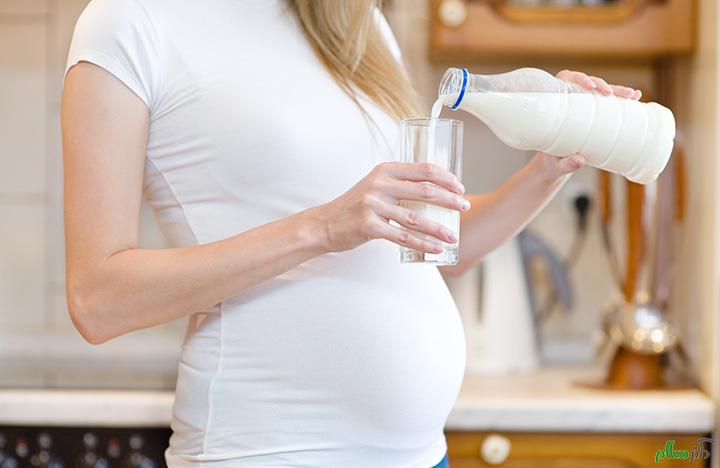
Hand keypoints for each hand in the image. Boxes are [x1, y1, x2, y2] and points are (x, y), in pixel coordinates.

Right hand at [308, 162, 469, 254]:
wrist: (325, 224)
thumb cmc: (355, 206)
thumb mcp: (375, 186)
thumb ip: (399, 184)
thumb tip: (434, 190)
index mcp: (385, 170)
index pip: (423, 169)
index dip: (446, 178)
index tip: (460, 188)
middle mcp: (380, 184)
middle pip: (425, 191)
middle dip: (450, 200)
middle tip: (464, 208)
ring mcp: (373, 205)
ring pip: (416, 217)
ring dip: (438, 228)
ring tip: (454, 236)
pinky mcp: (369, 226)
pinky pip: (402, 237)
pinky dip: (422, 244)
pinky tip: (435, 249)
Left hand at [536, 69, 637, 181]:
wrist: (554, 168)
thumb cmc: (551, 163)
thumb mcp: (557, 164)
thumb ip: (566, 164)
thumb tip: (580, 160)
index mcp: (555, 105)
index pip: (565, 81)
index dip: (578, 79)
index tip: (590, 87)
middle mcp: (569, 102)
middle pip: (587, 85)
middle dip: (603, 85)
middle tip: (613, 93)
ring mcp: (583, 107)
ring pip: (600, 92)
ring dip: (618, 90)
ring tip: (633, 95)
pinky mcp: (593, 115)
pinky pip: (608, 103)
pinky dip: (621, 100)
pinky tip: (636, 98)